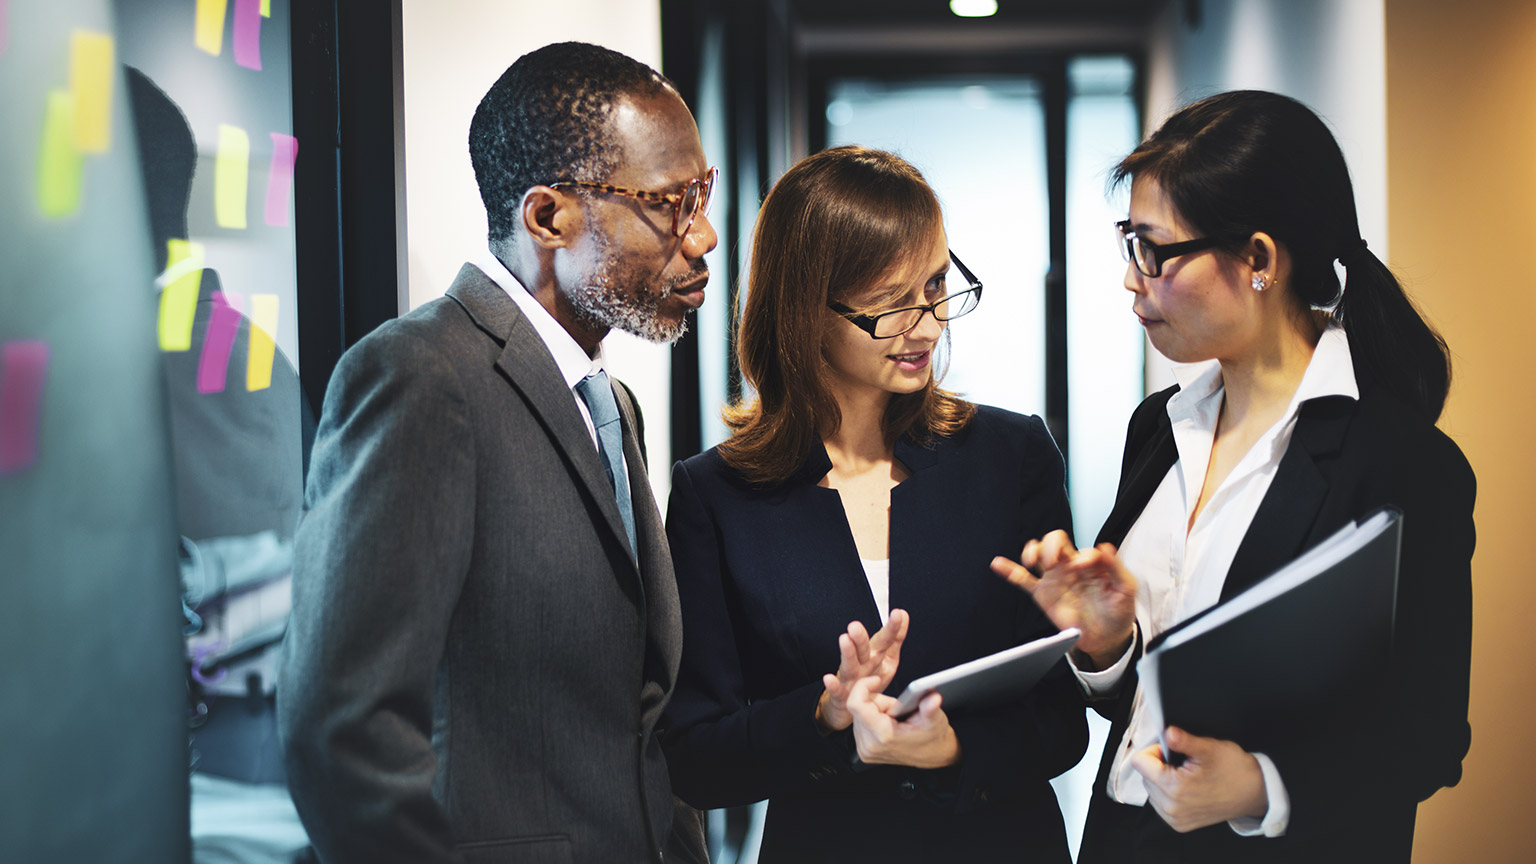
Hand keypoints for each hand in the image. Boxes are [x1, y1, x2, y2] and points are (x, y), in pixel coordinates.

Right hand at [815, 609, 908, 732]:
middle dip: (860, 637)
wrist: (850, 705)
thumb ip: (895, 638)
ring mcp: (850, 678)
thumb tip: (903, 614)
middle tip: (856, 625)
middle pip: (862, 649)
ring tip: (845, 639)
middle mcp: (861, 664)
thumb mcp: (887, 658)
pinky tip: (828, 678)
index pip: (884, 640)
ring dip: (847, 653)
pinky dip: (832, 685)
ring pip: (849, 665)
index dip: (892, 628)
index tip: (898, 615)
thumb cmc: (869, 680)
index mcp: (874, 655)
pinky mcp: (841, 695)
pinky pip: (837, 690)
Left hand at [845, 676, 959, 769]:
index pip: (856, 705)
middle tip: (898, 709)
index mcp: (883, 735)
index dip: (863, 687)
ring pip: (858, 714)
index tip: (876, 680)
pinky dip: (871, 718)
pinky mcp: (864, 751)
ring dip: (874, 710)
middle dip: (877, 701)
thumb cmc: (932, 736)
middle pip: (859, 707)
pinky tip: (888, 724)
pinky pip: (860, 724)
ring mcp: (865, 750)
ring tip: (895, 718)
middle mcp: (870, 745)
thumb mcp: (934, 719)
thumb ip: (930, 708)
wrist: (933, 756)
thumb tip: (933, 698)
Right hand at [990, 531, 1136, 668]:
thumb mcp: (1126, 588)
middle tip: (1053, 560)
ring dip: (1033, 551)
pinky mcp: (1043, 594)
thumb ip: (1116, 566)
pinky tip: (999, 564)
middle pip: (1054, 541)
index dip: (1081, 555)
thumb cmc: (1118, 611)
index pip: (1080, 549)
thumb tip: (1103, 546)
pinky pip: (1023, 580)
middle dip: (1051, 545)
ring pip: (1038, 554)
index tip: (1083, 568)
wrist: (1107, 638)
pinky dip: (1010, 570)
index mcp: (1090, 562)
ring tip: (1034, 561)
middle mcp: (1070, 566)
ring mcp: (1055, 579)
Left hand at [1128, 726, 1267, 832]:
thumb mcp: (1209, 748)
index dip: (1154, 750)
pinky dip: (1168, 792)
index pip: (1140, 762)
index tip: (1170, 749)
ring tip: (1187, 775)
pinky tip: (1187, 787)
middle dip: (1159, 765)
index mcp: (1175, 788)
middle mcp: (1171, 807)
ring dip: (1162, 779)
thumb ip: (1184, 740)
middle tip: (1184, 762)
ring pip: (1151, 789)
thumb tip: (1167, 732)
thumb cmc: (1235, 770)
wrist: (1254, 792)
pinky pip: (1160, 803)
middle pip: (1144, 775)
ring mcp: (1175, 818)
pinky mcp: (1179, 824)